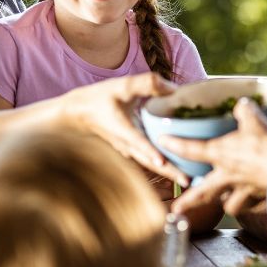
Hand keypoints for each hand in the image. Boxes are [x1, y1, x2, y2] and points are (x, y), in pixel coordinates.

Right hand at [56, 72, 189, 184]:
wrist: (79, 112)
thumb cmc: (100, 98)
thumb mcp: (122, 86)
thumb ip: (147, 84)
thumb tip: (173, 89)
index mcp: (123, 129)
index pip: (137, 142)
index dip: (149, 151)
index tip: (161, 162)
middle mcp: (126, 144)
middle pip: (149, 161)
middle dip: (168, 172)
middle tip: (188, 182)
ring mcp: (128, 150)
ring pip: (150, 164)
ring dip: (168, 172)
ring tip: (188, 181)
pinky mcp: (132, 150)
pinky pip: (149, 160)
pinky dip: (163, 166)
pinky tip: (180, 168)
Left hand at [161, 98, 266, 216]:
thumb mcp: (256, 121)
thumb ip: (245, 110)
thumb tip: (241, 103)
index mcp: (221, 154)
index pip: (191, 149)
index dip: (174, 144)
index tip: (161, 142)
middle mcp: (227, 176)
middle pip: (202, 193)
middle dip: (188, 202)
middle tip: (176, 209)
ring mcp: (242, 190)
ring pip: (227, 205)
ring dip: (223, 204)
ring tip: (222, 202)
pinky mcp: (258, 198)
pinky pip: (250, 206)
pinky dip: (249, 204)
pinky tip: (251, 200)